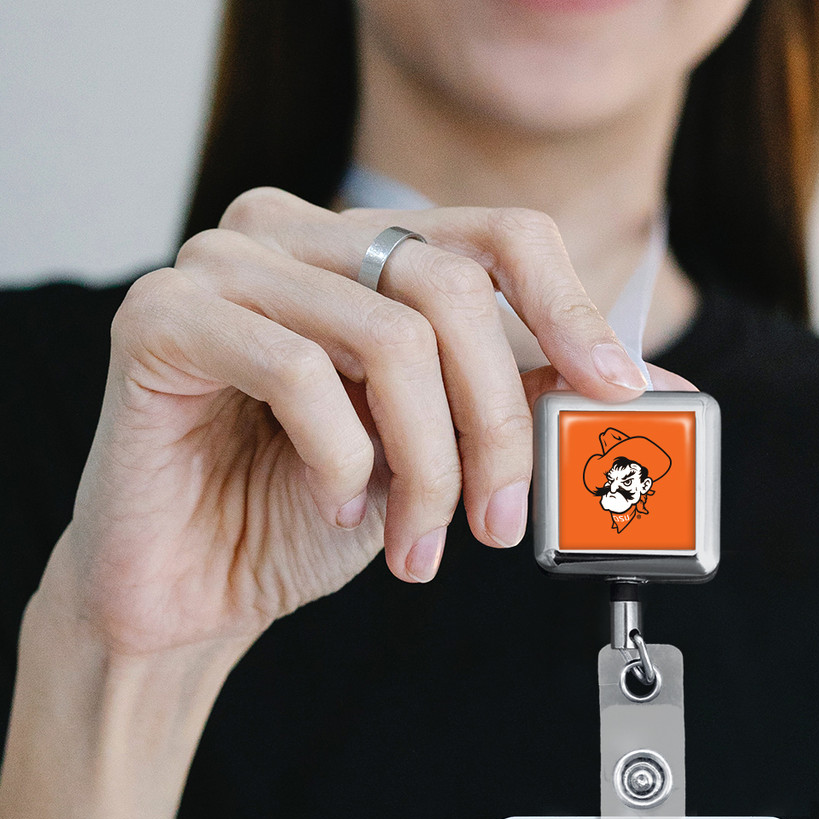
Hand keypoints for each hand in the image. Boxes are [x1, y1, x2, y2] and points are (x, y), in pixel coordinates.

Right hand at [50, 187, 688, 657]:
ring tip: (415, 540)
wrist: (194, 588)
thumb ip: (525, 399)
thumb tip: (658, 387)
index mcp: (361, 246)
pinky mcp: (160, 317)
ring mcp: (219, 264)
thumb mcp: (441, 449)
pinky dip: (341, 460)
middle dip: (498, 423)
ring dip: (426, 464)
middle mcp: (290, 231)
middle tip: (502, 520)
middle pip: (452, 288)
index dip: (572, 308)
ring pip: (388, 338)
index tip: (617, 392)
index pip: (498, 234)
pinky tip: (334, 506)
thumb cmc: (308, 510)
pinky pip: (299, 372)